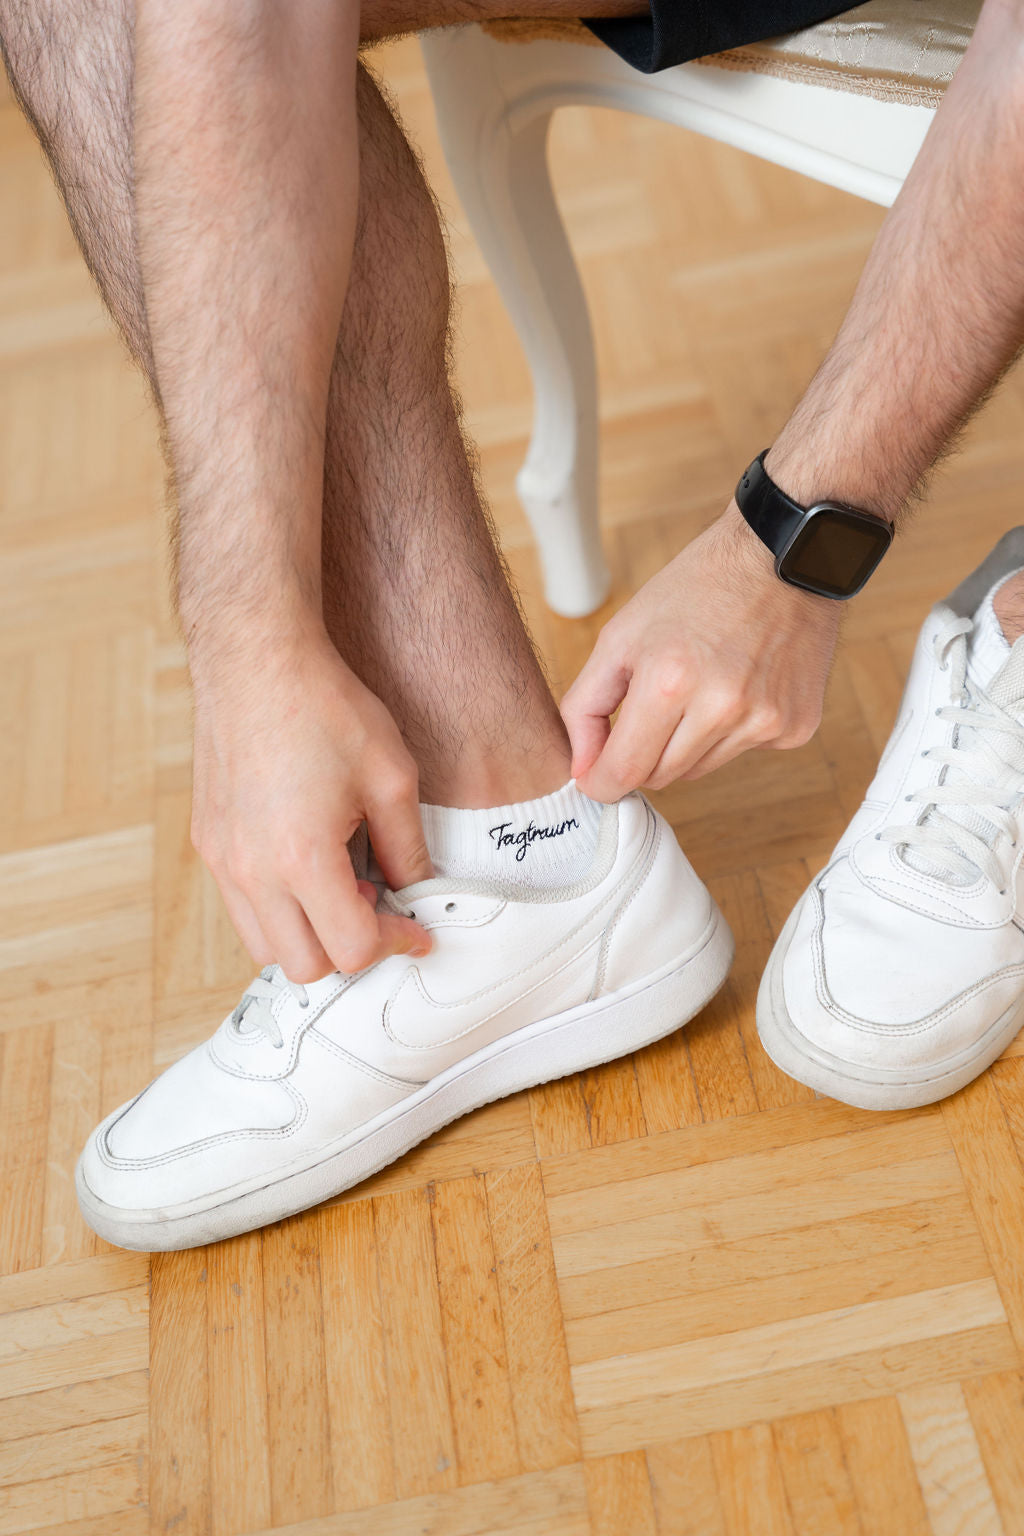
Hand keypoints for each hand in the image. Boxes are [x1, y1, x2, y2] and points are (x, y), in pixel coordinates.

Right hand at [190, 618, 431, 981]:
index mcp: (301, 858)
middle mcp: (252, 870)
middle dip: (350, 948)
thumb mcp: (391, 777)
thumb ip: (408, 849)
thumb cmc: (326, 707)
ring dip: (310, 935)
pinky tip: (309, 864)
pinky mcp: (208, 842)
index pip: (351, 949)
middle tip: (380, 906)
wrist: (257, 658)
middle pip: (304, 965)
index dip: (395, 943)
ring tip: (343, 885)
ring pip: (265, 946)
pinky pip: (242, 906)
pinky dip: (279, 909)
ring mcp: (222, 859)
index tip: (416, 926)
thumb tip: (418, 892)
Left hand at [561, 503, 840, 799]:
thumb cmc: (696, 589)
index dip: (602, 782)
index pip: (626, 772)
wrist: (779, 558)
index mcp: (670, 682)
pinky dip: (731, 731)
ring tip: (701, 686)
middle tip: (653, 707)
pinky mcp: (795, 726)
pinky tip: (740, 684)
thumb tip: (582, 771)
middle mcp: (722, 708)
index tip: (596, 776)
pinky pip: (743, 752)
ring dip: (687, 742)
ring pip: (701, 770)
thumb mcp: (621, 636)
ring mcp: (764, 721)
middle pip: (662, 777)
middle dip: (645, 754)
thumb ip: (587, 707)